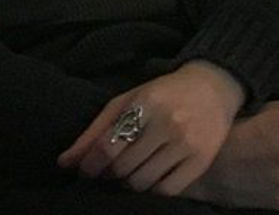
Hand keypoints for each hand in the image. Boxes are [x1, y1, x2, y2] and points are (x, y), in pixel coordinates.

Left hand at [59, 61, 245, 195]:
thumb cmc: (163, 93)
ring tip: (129, 173)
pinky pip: (166, 191)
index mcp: (146, 103)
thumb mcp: (127, 101)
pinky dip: (152, 190)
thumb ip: (95, 131)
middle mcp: (167, 123)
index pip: (108, 146)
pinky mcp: (201, 161)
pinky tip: (150, 178)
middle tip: (109, 171)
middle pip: (123, 168)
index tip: (86, 172)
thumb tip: (64, 163)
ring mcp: (186, 144)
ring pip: (142, 182)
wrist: (214, 87)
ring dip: (128, 183)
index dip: (91, 165)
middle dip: (109, 174)